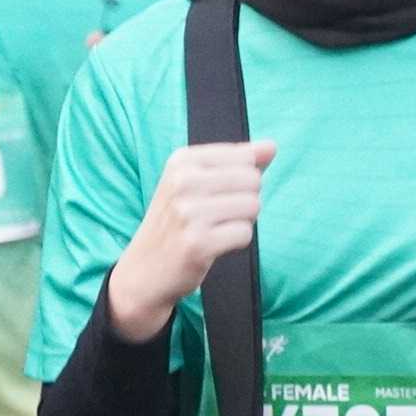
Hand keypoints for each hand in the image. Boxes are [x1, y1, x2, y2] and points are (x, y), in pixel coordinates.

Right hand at [109, 141, 276, 341]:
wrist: (144, 270)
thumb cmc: (176, 223)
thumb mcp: (196, 183)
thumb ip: (237, 162)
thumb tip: (271, 146)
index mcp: (182, 160)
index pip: (245, 157)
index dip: (242, 180)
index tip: (214, 195)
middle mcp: (182, 181)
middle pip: (252, 180)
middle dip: (244, 201)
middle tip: (216, 217)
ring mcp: (188, 212)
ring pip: (252, 206)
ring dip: (241, 222)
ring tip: (214, 230)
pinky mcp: (198, 242)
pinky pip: (245, 234)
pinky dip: (235, 243)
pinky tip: (213, 245)